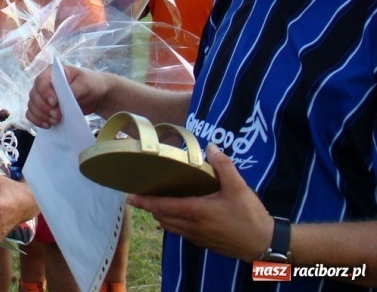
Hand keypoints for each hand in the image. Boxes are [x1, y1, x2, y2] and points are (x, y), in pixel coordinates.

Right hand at [26, 64, 111, 127]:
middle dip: (44, 108)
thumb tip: (64, 98)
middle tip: (57, 116)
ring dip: (41, 115)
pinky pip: (32, 114)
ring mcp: (42, 96)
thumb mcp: (85, 84)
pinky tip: (48, 125)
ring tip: (55, 121)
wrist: (95, 96)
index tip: (54, 103)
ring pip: (32, 106)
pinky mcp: (44, 108)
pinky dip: (37, 120)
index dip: (45, 93)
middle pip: (34, 95)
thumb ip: (74, 90)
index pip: (41, 81)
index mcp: (52, 72)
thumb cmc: (90, 84)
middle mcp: (44, 83)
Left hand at [128, 144, 272, 261]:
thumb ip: (223, 166)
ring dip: (161, 215)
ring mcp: (197, 237)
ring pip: (170, 227)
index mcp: (196, 212)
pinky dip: (173, 223)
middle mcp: (192, 226)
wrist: (264, 245)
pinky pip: (181, 233)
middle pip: (162, 217)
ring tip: (157, 203)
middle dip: (150, 207)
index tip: (130, 197)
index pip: (163, 206)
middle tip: (141, 195)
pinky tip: (179, 215)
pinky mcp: (204, 243)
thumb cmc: (250, 217)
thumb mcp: (239, 188)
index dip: (145, 201)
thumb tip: (211, 147)